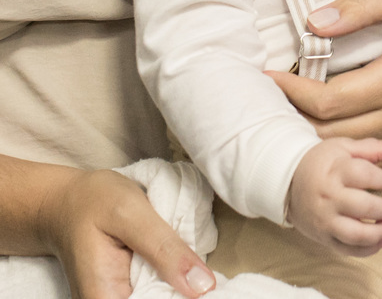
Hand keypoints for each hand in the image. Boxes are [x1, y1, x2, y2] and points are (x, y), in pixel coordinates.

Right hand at [39, 167, 215, 298]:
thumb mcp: (131, 213)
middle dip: (184, 292)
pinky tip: (183, 267)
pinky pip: (157, 292)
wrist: (65, 201)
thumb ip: (165, 249)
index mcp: (103, 297)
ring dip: (181, 287)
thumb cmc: (92, 201)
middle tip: (204, 274)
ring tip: (192, 266)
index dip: (182, 298)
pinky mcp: (127, 291)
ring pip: (162, 298)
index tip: (208, 287)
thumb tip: (204, 287)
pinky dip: (173, 281)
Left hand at [269, 0, 381, 171]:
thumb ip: (360, 7)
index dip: (291, 95)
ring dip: (325, 146)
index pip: (330, 102)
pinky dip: (362, 163)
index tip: (268, 79)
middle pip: (337, 137)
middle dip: (298, 123)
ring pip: (361, 157)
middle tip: (271, 106)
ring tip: (297, 125)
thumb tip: (314, 23)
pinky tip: (342, 148)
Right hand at [287, 138, 381, 256]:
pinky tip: (379, 241)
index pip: (366, 176)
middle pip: (364, 207)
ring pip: (356, 234)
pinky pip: (347, 250)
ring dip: (378, 233)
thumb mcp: (346, 147)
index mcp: (336, 171)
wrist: (287, 180)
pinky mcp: (322, 236)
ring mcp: (324, 219)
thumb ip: (376, 148)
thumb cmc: (322, 162)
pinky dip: (367, 250)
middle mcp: (329, 197)